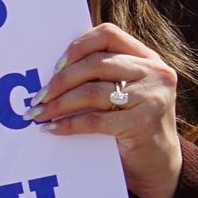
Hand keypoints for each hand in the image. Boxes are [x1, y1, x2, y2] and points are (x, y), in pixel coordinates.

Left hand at [29, 22, 183, 197]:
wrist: (159, 163)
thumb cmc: (132, 123)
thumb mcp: (126, 91)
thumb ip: (102, 75)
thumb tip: (50, 70)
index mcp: (147, 58)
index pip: (108, 34)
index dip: (77, 46)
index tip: (55, 66)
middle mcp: (155, 72)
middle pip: (95, 63)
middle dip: (60, 81)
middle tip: (38, 97)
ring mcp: (152, 97)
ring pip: (91, 92)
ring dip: (58, 104)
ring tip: (38, 114)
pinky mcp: (143, 123)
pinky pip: (94, 120)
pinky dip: (68, 124)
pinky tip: (52, 128)